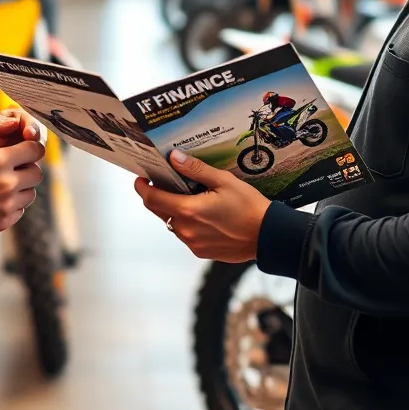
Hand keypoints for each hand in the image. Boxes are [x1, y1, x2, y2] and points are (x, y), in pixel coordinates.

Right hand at [0, 139, 44, 244]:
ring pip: (30, 193)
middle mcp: (6, 183)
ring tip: (2, 187)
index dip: (32, 148)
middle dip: (27, 169)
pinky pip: (20, 211)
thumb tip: (11, 131)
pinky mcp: (2, 223)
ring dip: (21, 189)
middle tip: (13, 170)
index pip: (34, 150)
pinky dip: (12, 206)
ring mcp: (6, 205)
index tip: (26, 150)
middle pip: (36, 173)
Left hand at [134, 151, 270, 262]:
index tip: (141, 178)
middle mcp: (186, 230)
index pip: (152, 198)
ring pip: (171, 223)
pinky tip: (201, 213)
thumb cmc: (249, 207)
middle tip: (163, 181)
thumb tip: (174, 158)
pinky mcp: (200, 251)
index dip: (142, 187)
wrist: (267, 236)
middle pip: (159, 211)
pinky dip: (186, 222)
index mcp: (188, 210)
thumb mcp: (223, 181)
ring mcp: (192, 243)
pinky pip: (185, 234)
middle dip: (156, 195)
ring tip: (187, 196)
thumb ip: (196, 170)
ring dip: (172, 209)